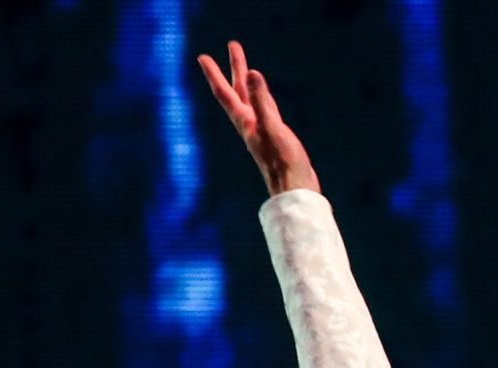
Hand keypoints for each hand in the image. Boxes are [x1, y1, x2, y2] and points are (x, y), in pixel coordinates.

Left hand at [197, 40, 319, 197]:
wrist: (295, 191)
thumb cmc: (284, 163)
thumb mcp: (273, 128)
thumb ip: (262, 101)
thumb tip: (253, 74)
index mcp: (246, 122)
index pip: (225, 93)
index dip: (214, 74)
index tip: (202, 57)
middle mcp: (250, 124)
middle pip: (239, 91)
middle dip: (235, 68)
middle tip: (234, 45)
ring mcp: (262, 130)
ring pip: (252, 99)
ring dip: (248, 81)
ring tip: (247, 66)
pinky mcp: (275, 136)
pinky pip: (265, 109)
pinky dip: (262, 98)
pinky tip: (264, 97)